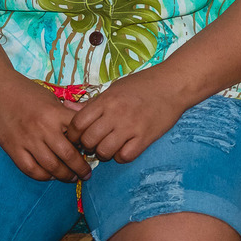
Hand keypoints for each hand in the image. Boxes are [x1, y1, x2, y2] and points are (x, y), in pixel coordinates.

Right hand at [0, 76, 91, 181]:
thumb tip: (87, 123)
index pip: (79, 133)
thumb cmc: (25, 91)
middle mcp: (43, 128)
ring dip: (64, 175)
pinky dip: (42, 176)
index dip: (89, 145)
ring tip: (71, 178)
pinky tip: (49, 175)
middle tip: (86, 174)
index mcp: (55, 113)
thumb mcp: (51, 97)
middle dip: (80, 168)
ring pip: (51, 166)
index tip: (93, 151)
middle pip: (68, 155)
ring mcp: (27, 140)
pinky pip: (30, 169)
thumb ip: (66, 113)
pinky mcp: (12, 148)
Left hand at [65, 66, 187, 162]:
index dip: (73, 134)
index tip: (78, 137)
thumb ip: (93, 102)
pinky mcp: (145, 137)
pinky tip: (124, 148)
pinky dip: (121, 156)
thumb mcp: (115, 88)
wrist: (174, 84)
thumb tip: (67, 109)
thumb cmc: (143, 84)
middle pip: (89, 140)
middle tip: (94, 143)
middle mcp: (116, 114)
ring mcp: (131, 126)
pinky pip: (125, 156)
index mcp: (106, 100)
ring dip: (104, 153)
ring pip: (104, 152)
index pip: (78, 123)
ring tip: (109, 147)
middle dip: (88, 146)